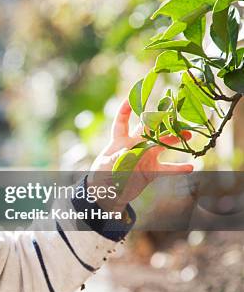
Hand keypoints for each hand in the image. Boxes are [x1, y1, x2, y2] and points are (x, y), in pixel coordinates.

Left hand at [87, 97, 194, 211]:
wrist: (108, 194)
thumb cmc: (101, 175)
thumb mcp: (105, 166)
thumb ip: (115, 158)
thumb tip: (127, 151)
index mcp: (120, 141)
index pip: (122, 122)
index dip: (125, 109)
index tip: (131, 97)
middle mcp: (135, 145)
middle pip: (148, 129)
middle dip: (160, 120)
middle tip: (173, 113)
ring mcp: (144, 157)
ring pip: (162, 144)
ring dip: (174, 140)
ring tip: (188, 135)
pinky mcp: (151, 171)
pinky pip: (166, 169)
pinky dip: (177, 168)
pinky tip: (190, 167)